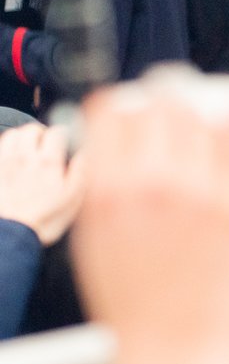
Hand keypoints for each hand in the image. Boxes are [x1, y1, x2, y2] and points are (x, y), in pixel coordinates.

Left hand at [0, 123, 84, 244]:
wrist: (13, 233)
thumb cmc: (46, 219)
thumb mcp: (73, 199)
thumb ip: (81, 172)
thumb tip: (86, 153)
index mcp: (49, 163)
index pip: (57, 133)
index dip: (64, 134)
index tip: (67, 141)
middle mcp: (26, 158)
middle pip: (31, 129)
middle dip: (42, 133)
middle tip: (48, 144)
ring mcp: (7, 163)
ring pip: (13, 135)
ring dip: (23, 137)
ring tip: (30, 147)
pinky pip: (0, 148)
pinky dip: (8, 147)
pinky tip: (15, 157)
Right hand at [71, 85, 228, 363]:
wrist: (181, 359)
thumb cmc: (139, 311)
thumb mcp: (97, 245)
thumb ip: (110, 189)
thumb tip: (121, 147)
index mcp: (107, 194)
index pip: (114, 111)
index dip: (128, 104)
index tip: (139, 106)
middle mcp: (154, 188)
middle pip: (164, 106)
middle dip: (170, 100)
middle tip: (178, 101)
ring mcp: (204, 198)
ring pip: (207, 119)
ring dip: (206, 111)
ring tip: (207, 115)